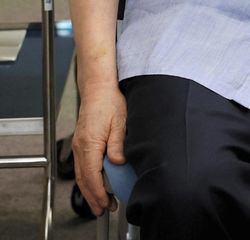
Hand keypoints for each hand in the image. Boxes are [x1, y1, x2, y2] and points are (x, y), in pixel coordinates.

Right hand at [73, 85, 126, 215]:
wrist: (98, 89)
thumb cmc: (110, 102)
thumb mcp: (120, 122)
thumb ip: (118, 144)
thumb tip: (118, 162)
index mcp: (89, 143)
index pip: (91, 175)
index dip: (98, 192)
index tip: (106, 203)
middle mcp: (80, 146)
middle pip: (83, 179)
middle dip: (93, 197)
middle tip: (104, 210)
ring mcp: (79, 145)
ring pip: (81, 175)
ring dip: (90, 190)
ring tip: (101, 202)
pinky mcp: (81, 143)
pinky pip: (82, 166)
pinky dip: (88, 179)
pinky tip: (96, 184)